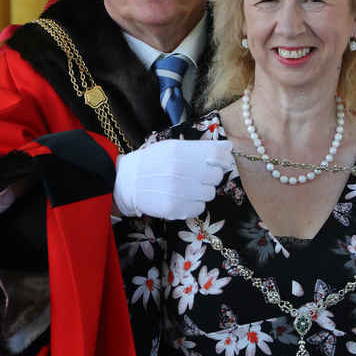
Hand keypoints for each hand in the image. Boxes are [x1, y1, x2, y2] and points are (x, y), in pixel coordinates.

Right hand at [113, 139, 234, 219]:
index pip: (218, 155)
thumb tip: (228, 146)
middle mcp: (180, 171)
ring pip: (210, 194)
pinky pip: (199, 208)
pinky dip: (194, 205)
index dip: (224, 159)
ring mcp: (178, 192)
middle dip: (210, 176)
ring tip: (187, 187)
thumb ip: (201, 147)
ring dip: (202, 191)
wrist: (126, 182)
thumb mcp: (173, 147)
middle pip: (217, 176)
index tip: (221, 162)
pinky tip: (182, 198)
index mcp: (180, 151)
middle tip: (197, 176)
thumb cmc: (153, 162)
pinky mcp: (175, 209)